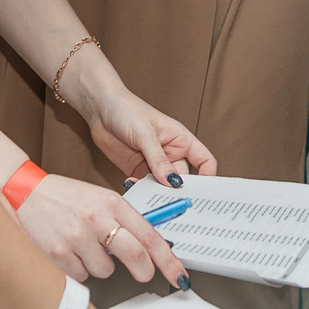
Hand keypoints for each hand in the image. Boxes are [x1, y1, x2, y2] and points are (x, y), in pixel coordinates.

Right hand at [16, 174, 189, 287]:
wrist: (23, 193)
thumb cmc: (64, 198)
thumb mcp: (99, 199)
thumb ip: (123, 220)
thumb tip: (150, 245)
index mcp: (112, 203)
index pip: (150, 236)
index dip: (168, 260)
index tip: (179, 275)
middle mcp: (96, 218)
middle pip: (135, 256)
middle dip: (144, 271)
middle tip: (143, 273)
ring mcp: (76, 237)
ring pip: (105, 270)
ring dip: (100, 265)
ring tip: (85, 246)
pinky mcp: (57, 253)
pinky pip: (81, 275)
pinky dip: (78, 268)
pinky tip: (68, 251)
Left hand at [87, 90, 217, 186]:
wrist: (100, 109)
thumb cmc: (127, 110)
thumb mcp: (146, 134)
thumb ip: (158, 160)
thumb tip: (172, 182)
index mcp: (181, 139)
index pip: (204, 160)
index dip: (207, 176)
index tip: (202, 191)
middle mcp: (170, 153)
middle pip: (183, 179)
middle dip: (178, 190)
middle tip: (171, 199)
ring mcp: (154, 163)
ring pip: (162, 186)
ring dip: (156, 192)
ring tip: (148, 192)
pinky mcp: (138, 170)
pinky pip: (144, 186)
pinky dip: (140, 190)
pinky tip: (131, 184)